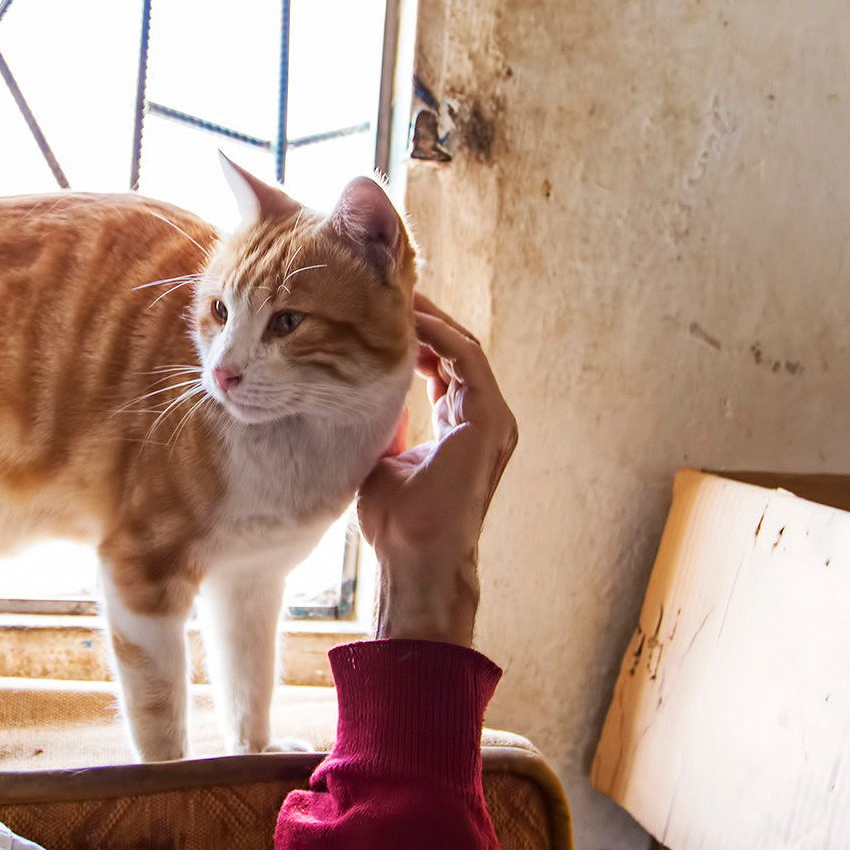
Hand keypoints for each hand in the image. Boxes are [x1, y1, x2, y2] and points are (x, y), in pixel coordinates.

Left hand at [358, 297, 517, 645]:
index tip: (379, 314)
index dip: (416, 336)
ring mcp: (492, 418)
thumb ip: (382, 422)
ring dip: (430, 319)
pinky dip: (438, 334)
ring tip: (394, 295)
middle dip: (424, 318)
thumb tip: (356, 392)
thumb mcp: (383, 456)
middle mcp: (485, 417)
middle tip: (386, 291)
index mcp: (465, 425)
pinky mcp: (488, 419)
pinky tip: (407, 320)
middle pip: (458, 349)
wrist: (414, 558)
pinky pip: (466, 359)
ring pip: (464, 347)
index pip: (445, 365)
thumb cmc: (396, 523)